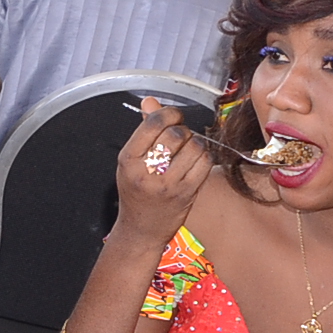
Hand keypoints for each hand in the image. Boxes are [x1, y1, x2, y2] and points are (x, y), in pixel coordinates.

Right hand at [112, 98, 211, 249]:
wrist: (141, 229)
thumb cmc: (136, 193)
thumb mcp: (131, 161)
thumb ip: (143, 131)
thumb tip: (150, 102)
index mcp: (128, 160)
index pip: (153, 124)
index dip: (168, 113)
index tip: (173, 115)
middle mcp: (146, 172)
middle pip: (175, 134)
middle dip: (182, 130)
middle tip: (179, 137)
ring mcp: (168, 184)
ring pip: (194, 146)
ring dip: (195, 143)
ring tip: (187, 150)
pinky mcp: (187, 193)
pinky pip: (204, 162)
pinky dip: (204, 156)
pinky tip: (195, 161)